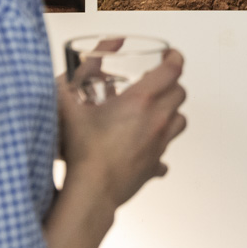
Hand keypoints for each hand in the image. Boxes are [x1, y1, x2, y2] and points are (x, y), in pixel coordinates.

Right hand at [56, 51, 187, 208]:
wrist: (91, 191)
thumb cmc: (82, 152)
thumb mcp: (69, 107)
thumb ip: (67, 83)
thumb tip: (66, 70)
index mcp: (140, 101)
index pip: (172, 70)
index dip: (174, 58)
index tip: (171, 55)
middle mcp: (156, 121)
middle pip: (180, 94)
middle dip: (171, 84)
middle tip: (157, 82)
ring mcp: (159, 144)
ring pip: (180, 121)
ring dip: (170, 112)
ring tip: (154, 112)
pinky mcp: (155, 165)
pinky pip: (166, 152)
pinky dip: (159, 145)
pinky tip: (143, 146)